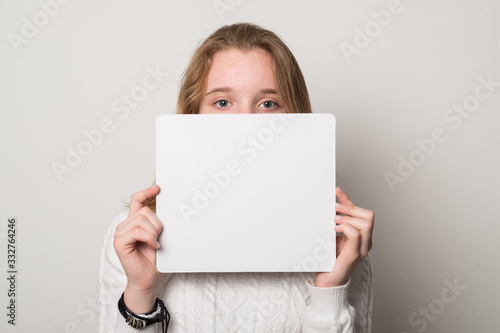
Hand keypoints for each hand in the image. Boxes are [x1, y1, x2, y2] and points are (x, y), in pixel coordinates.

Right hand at [113, 184, 162, 312]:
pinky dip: (149, 238)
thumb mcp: (156, 235)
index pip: (136, 201)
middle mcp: (123, 226)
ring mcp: (119, 234)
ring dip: (153, 232)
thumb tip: (164, 207)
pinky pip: (137, 231)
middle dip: (156, 224)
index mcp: (132, 222)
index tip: (158, 188)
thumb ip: (155, 222)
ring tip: (154, 243)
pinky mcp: (119, 243)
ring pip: (141, 220)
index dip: (146, 192)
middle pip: (143, 211)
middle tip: (158, 238)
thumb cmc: (152, 258)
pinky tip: (153, 246)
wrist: (147, 278)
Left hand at [315, 186, 373, 287]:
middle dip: (351, 208)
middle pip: (369, 216)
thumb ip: (336, 222)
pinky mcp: (355, 255)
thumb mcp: (333, 235)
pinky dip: (346, 228)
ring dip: (348, 218)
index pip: (362, 213)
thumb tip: (331, 204)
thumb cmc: (329, 259)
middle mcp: (366, 241)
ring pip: (366, 223)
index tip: (336, 190)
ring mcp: (363, 248)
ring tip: (334, 221)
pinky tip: (335, 230)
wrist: (326, 280)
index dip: (349, 200)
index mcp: (363, 236)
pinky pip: (356, 235)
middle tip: (335, 209)